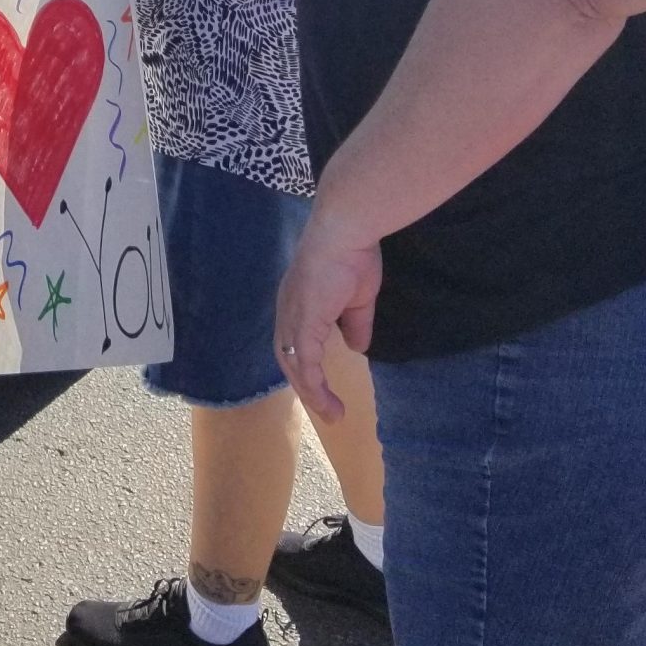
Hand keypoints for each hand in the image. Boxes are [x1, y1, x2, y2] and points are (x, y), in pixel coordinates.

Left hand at [274, 205, 383, 422]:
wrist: (345, 231)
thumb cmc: (352, 255)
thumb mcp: (357, 298)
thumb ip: (355, 323)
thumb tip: (357, 347)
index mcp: (298, 302)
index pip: (295, 342)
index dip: (306, 365)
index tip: (322, 387)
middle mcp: (288, 311)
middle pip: (289, 358)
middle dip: (305, 387)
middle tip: (327, 410)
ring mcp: (292, 316)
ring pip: (294, 365)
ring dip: (311, 393)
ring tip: (332, 413)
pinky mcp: (303, 322)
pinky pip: (306, 362)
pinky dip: (314, 384)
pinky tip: (326, 400)